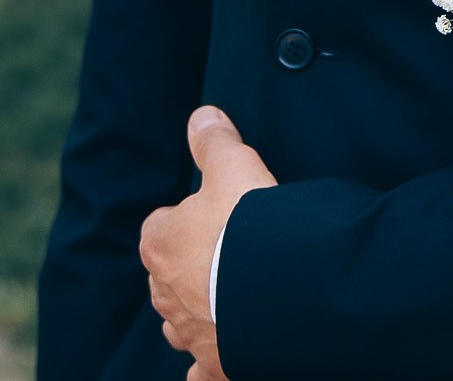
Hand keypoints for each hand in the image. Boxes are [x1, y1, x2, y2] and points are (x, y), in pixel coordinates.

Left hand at [139, 107, 276, 380]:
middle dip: (190, 266)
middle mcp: (164, 291)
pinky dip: (206, 365)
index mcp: (161, 242)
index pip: (162, 224)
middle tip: (228, 251)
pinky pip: (202, 368)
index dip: (189, 216)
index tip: (218, 210)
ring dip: (196, 310)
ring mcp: (188, 329)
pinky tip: (215, 360)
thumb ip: (215, 141)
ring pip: (180, 320)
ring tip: (227, 299)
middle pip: (168, 274)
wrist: (275, 287)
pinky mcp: (215, 359)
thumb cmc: (249, 223)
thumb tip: (201, 113)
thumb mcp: (235, 165)